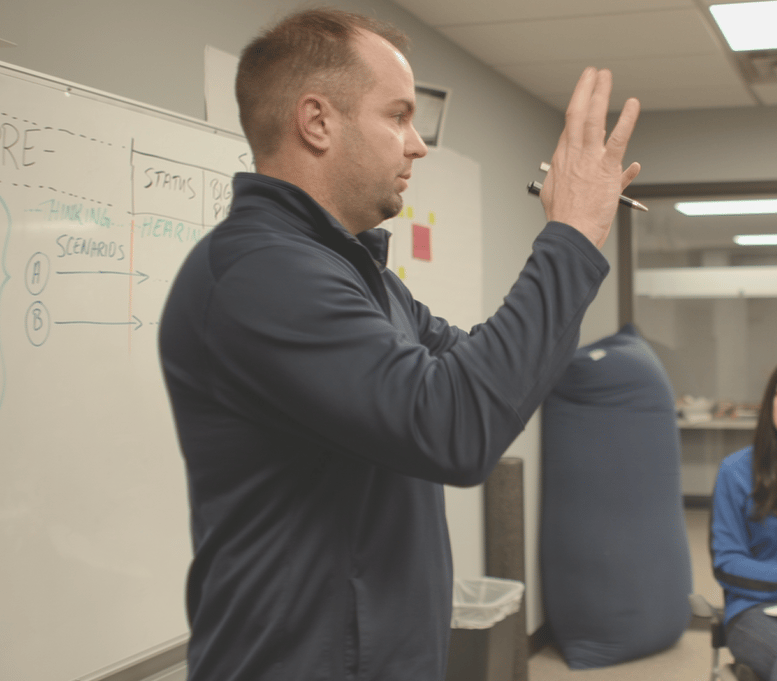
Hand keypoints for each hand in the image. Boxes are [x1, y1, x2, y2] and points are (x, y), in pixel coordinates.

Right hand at [540, 67, 640, 248]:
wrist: (571, 234)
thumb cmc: (567, 220)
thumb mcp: (562, 197)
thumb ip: (595, 179)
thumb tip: (628, 169)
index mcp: (561, 161)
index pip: (570, 128)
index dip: (577, 108)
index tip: (584, 94)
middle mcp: (572, 155)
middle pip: (577, 114)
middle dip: (584, 90)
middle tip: (592, 73)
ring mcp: (589, 160)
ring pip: (593, 119)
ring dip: (599, 94)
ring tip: (605, 76)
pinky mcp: (606, 168)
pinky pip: (618, 138)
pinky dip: (626, 120)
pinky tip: (632, 104)